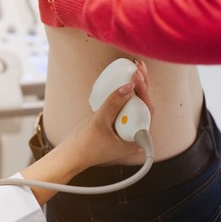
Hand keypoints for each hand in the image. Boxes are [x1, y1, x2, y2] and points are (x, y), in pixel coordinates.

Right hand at [20, 73, 152, 204]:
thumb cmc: (86, 145)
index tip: (137, 76)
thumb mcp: (99, 122)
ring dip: (135, 87)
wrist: (73, 154)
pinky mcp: (119, 124)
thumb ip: (114, 103)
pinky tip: (124, 82)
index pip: (147, 110)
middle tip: (137, 67)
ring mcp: (128, 129)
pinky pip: (125, 107)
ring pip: (136, 105)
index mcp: (137, 138)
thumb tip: (129, 86)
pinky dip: (125, 94)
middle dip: (142, 85)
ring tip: (134, 70)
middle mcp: (136, 133)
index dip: (145, 91)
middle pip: (144, 105)